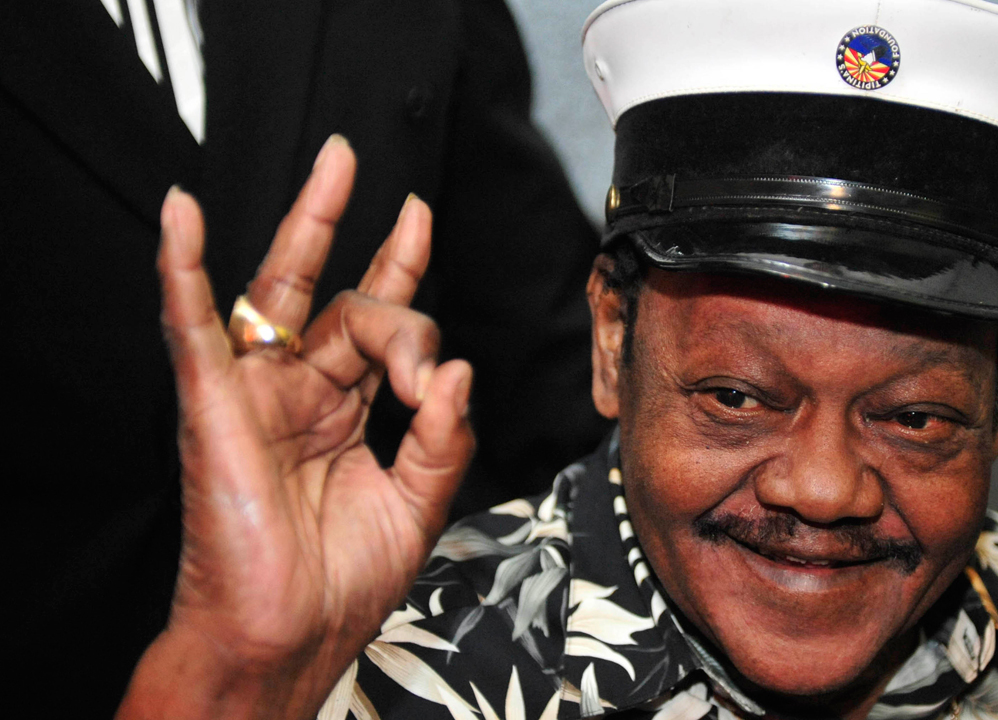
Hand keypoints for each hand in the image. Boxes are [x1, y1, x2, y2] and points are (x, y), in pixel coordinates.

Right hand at [117, 135, 473, 719]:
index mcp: (342, 412)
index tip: (419, 218)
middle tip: (400, 196)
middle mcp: (299, 393)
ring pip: (284, 297)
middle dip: (379, 252)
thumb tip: (456, 371)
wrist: (286, 641)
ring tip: (335, 169)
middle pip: (344, 304)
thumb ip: (441, 438)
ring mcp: (255, 395)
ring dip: (309, 229)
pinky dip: (184, 270)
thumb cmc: (339, 585)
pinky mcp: (214, 408)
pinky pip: (192, 328)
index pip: (377, 324)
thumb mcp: (416, 504)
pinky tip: (183, 219)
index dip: (402, 270)